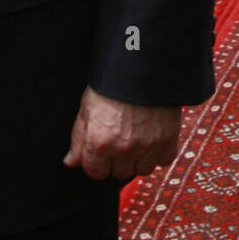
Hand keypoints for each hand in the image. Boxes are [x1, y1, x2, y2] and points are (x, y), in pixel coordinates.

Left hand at [64, 85, 181, 180]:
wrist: (143, 66)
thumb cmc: (112, 83)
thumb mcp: (87, 108)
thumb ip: (78, 139)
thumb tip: (71, 162)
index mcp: (99, 143)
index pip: (96, 173)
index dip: (98, 161)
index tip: (103, 149)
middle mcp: (123, 149)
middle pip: (119, 173)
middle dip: (119, 159)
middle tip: (122, 137)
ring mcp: (147, 147)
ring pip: (142, 170)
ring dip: (140, 158)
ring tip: (139, 137)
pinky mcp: (168, 141)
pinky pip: (164, 160)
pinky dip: (160, 152)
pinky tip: (154, 136)